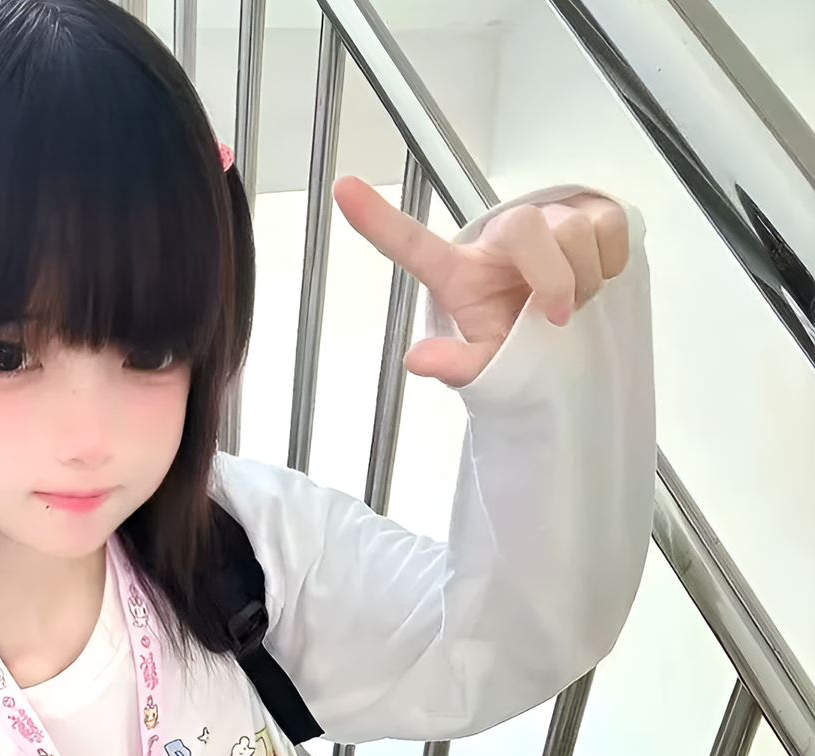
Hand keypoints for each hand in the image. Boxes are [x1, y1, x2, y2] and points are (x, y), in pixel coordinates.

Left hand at [333, 178, 629, 387]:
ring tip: (571, 299)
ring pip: (575, 228)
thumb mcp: (489, 365)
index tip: (344, 191)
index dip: (379, 221)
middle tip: (554, 313)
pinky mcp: (590, 209)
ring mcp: (546, 216)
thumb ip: (456, 366)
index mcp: (460, 273)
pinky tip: (593, 277)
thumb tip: (417, 359)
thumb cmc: (521, 343)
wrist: (573, 333)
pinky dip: (609, 262)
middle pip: (526, 228)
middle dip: (553, 277)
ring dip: (583, 277)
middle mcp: (499, 236)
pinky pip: (610, 225)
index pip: (413, 245)